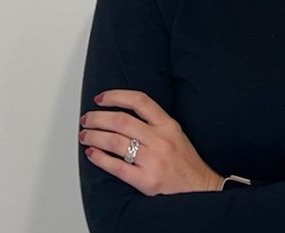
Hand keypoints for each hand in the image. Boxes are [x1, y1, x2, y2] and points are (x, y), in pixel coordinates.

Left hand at [80, 89, 221, 194]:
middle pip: (122, 121)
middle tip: (86, 119)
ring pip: (115, 142)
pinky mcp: (146, 180)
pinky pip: (117, 167)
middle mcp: (159, 139)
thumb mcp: (175, 133)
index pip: (140, 101)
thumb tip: (123, 115)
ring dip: (95, 136)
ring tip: (85, 135)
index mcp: (168, 124)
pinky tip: (91, 154)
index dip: (117, 96)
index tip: (101, 98)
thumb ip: (154, 123)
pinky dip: (100, 159)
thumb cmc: (185, 162)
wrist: (200, 189)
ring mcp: (152, 160)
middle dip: (98, 118)